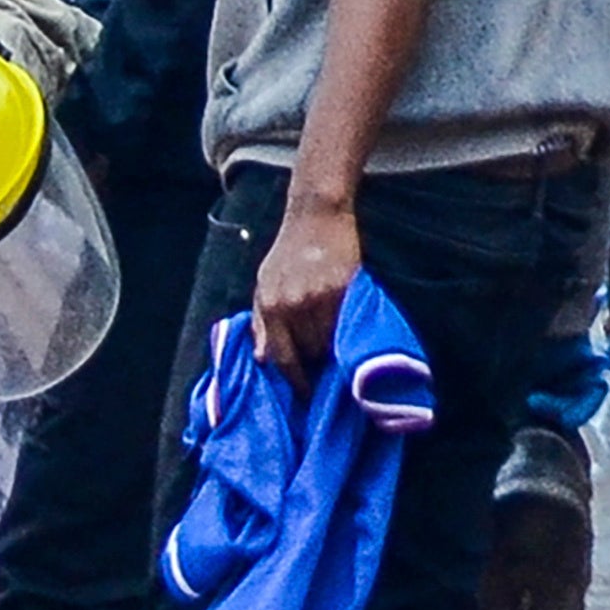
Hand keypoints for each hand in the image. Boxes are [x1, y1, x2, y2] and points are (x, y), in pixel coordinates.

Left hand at [250, 189, 364, 377]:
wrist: (316, 216)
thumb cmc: (287, 253)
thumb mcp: (264, 283)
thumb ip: (262, 322)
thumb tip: (261, 359)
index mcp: (271, 304)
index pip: (282, 356)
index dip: (295, 380)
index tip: (305, 394)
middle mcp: (294, 304)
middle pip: (309, 353)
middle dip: (315, 364)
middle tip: (323, 371)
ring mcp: (321, 296)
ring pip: (330, 342)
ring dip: (332, 351)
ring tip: (336, 352)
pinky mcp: (345, 289)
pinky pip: (347, 324)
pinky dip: (346, 334)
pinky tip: (348, 334)